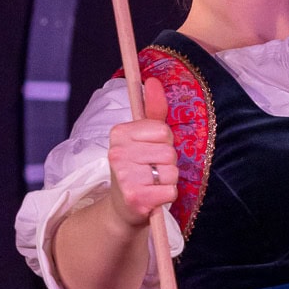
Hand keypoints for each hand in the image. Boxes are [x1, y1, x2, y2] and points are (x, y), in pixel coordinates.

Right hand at [107, 97, 176, 228]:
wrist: (122, 208)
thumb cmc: (136, 169)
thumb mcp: (142, 138)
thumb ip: (153, 111)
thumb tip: (153, 80)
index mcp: (119, 133)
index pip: (163, 130)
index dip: (164, 143)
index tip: (150, 151)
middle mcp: (117, 152)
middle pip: (169, 152)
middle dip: (167, 163)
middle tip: (151, 171)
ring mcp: (125, 176)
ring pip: (171, 172)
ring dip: (168, 181)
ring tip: (151, 184)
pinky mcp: (135, 197)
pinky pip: (170, 191)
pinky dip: (167, 196)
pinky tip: (153, 197)